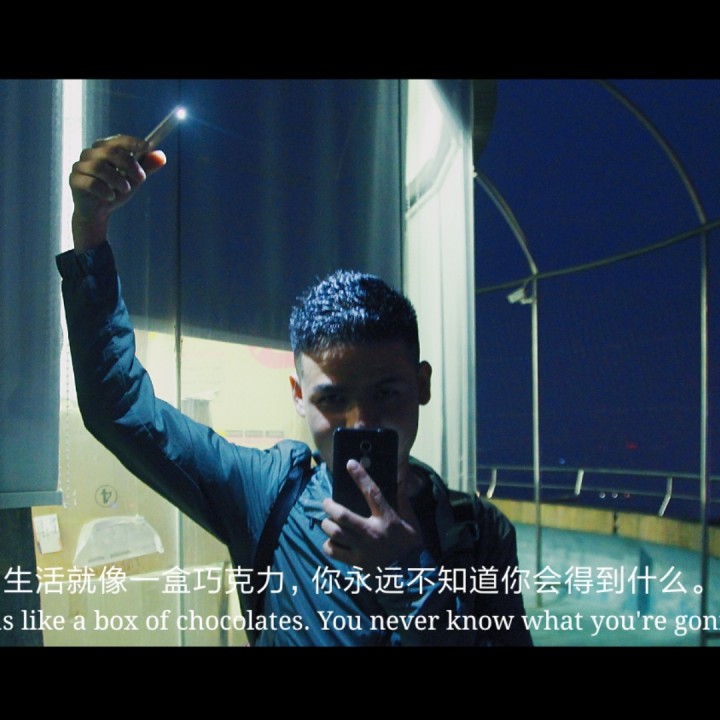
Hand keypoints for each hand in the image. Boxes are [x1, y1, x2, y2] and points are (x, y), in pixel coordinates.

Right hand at [69, 135, 166, 251]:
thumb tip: (161, 156)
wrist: (98, 212)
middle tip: (141, 178)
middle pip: (109, 152)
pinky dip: (104, 190)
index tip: (147, 147)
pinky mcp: (75, 181)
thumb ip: (146, 168)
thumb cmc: (115, 191)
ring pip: (99, 167)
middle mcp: (90, 154)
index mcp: (104, 149)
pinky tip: (111, 197)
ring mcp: (80, 167)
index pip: (117, 140)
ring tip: (126, 189)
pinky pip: (90, 183)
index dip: (132, 142)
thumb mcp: (134, 180)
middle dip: (129, 164)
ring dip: (117, 179)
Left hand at [321, 459, 421, 568]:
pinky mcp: (357, 563)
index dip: (361, 477)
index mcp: (387, 519)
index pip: (372, 493)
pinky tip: (331, 541)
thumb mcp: (411, 521)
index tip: (350, 463)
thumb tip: (399, 478)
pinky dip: (329, 545)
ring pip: (335, 533)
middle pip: (343, 516)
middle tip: (327, 502)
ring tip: (327, 521)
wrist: (410, 575)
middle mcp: (373, 533)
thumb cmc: (410, 544)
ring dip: (327, 525)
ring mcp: (363, 549)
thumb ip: (403, 500)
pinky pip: (334, 552)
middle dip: (330, 506)